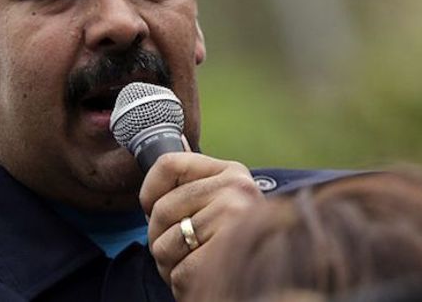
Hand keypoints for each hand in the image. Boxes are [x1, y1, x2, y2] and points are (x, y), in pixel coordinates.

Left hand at [139, 152, 264, 298]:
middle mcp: (239, 191)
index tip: (150, 209)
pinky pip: (181, 271)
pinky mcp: (231, 254)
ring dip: (168, 264)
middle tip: (174, 249)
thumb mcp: (219, 202)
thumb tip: (179, 138)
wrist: (273, 282)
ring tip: (187, 264)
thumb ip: (197, 179)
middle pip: (162, 209)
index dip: (149, 190)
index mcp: (233, 173)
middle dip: (158, 237)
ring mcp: (237, 221)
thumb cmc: (231, 241)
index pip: (168, 164)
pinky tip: (199, 279)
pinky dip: (182, 283)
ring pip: (166, 244)